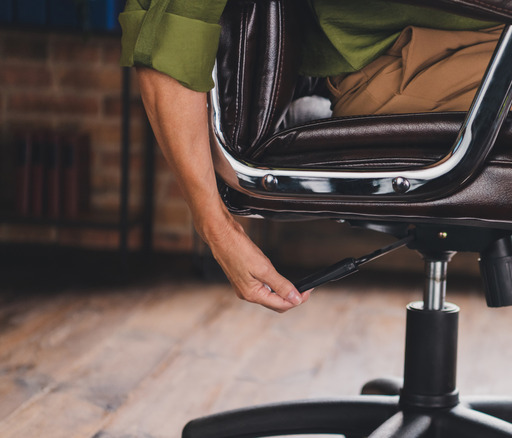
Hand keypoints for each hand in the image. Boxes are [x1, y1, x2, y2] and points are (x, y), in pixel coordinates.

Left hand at [135, 67, 308, 312]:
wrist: (172, 108)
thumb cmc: (193, 128)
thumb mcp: (220, 163)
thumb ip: (229, 180)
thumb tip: (242, 188)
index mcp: (216, 220)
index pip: (241, 264)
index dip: (266, 283)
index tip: (291, 291)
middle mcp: (209, 225)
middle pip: (239, 276)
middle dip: (270, 295)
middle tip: (297, 302)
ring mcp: (205, 216)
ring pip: (236, 266)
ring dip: (267, 287)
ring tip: (292, 297)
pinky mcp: (203, 202)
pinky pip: (228, 239)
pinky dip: (252, 262)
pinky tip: (268, 273)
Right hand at [205, 216, 309, 311]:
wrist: (221, 236)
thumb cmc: (238, 249)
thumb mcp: (264, 268)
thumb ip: (280, 285)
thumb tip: (295, 298)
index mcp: (252, 294)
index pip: (281, 305)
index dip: (297, 299)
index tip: (308, 291)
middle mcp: (248, 294)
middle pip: (276, 304)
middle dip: (292, 299)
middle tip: (306, 289)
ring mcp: (245, 287)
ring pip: (270, 297)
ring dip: (284, 294)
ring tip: (297, 286)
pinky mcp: (245, 279)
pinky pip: (264, 289)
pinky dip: (275, 287)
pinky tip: (280, 280)